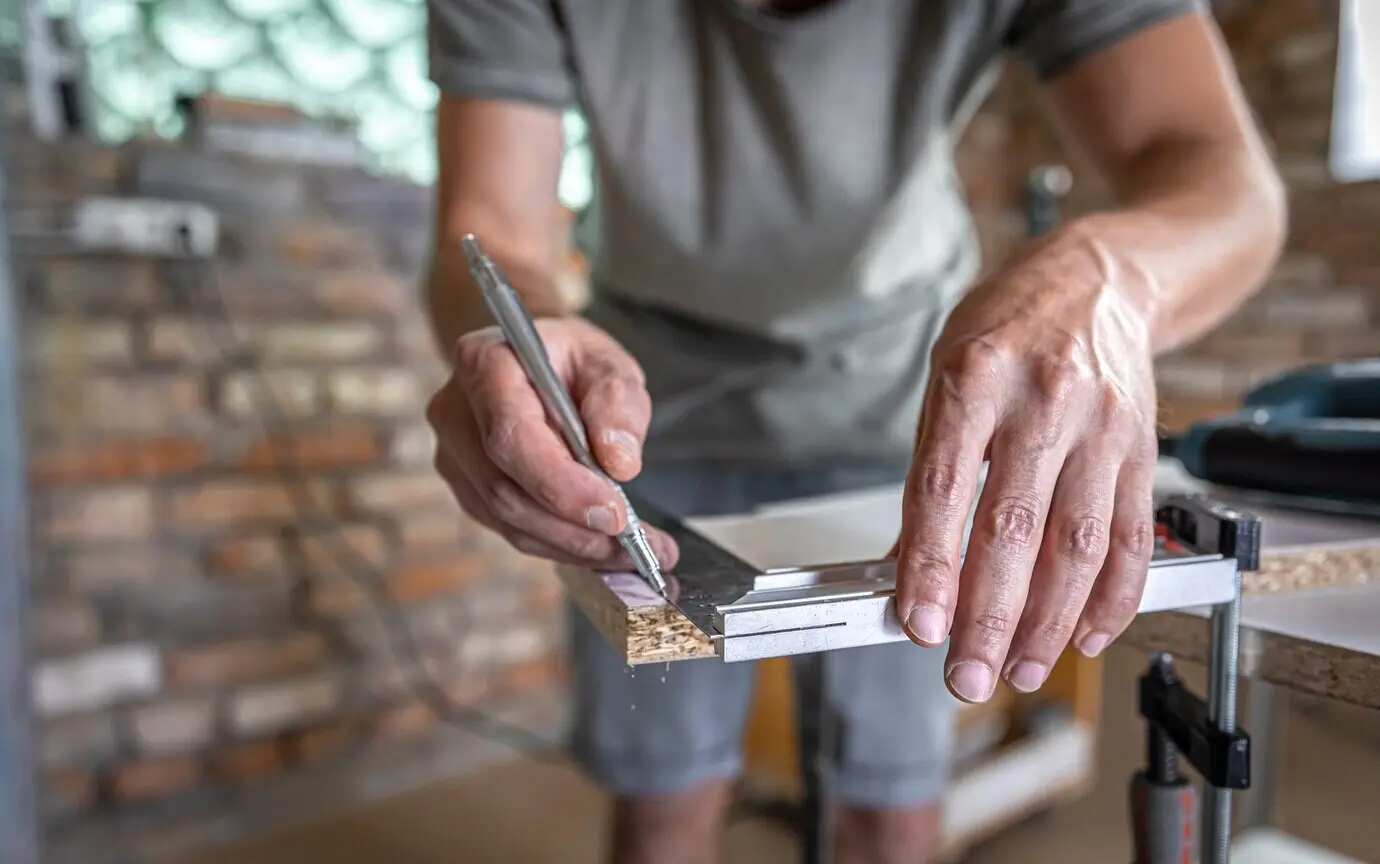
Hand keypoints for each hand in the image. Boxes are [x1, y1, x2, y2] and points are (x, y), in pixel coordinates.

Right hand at [426, 317, 679, 569]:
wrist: (537, 363)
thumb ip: (618, 402)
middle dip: (573, 526)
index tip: (614, 512)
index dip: (561, 484)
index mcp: (484, 363)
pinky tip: (601, 545)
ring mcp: (455, 455)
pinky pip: (510, 529)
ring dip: (572, 544)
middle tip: (634, 544)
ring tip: (630, 552)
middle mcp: (455, 412)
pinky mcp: (467, 488)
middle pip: (505, 490)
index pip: (512, 437)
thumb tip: (620, 462)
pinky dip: (560, 544)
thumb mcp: (608, 362)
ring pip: (508, 519)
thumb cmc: (570, 359)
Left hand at [895, 229, 1158, 702]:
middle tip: (966, 673)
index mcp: (974, 377)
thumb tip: (902, 563)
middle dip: (988, 616)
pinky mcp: (1143, 450)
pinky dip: (1111, 598)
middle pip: (1014, 528)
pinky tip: (1084, 634)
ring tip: (1018, 667)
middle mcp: (1042, 401)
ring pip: (1077, 544)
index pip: (943, 486)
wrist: (1097, 279)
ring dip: (1048, 622)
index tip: (918, 624)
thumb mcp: (945, 378)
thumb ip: (928, 470)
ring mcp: (1101, 427)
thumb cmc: (1007, 327)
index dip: (929, 564)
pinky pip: (1133, 537)